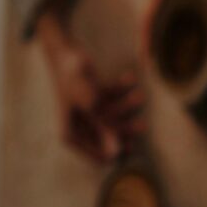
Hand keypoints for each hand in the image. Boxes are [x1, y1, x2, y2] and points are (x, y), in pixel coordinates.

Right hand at [36, 5, 144, 162]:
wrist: (64, 49)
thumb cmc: (73, 77)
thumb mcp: (91, 104)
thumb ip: (104, 129)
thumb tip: (117, 154)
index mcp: (71, 135)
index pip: (98, 157)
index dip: (116, 152)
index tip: (132, 146)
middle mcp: (78, 127)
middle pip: (108, 138)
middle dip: (125, 130)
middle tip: (142, 125)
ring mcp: (86, 113)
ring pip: (113, 118)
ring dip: (127, 107)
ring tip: (139, 96)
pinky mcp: (93, 98)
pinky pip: (112, 100)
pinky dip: (121, 90)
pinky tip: (130, 79)